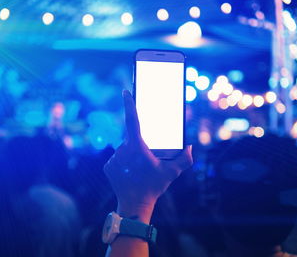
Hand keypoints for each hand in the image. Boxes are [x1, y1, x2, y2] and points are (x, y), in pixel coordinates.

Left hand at [104, 90, 192, 222]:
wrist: (134, 204)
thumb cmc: (153, 186)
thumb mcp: (172, 173)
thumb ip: (184, 159)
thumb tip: (189, 147)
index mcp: (137, 146)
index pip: (132, 120)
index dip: (129, 104)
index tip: (125, 91)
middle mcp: (122, 149)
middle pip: (131, 139)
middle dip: (139, 145)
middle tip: (146, 161)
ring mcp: (113, 158)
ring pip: (124, 149)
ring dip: (131, 154)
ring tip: (138, 169)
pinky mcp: (107, 166)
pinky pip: (117, 158)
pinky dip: (123, 162)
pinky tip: (129, 172)